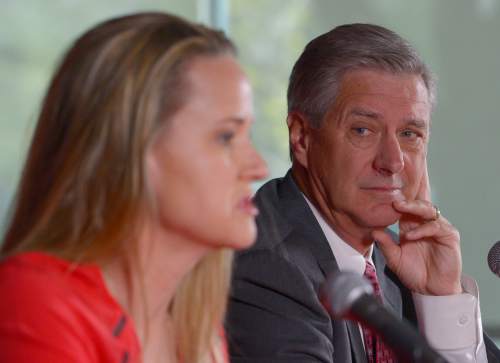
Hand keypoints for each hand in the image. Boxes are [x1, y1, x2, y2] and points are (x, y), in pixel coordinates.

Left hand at [372, 165, 462, 295]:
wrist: (431, 291)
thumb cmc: (414, 273)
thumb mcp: (394, 258)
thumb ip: (385, 244)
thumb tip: (372, 231)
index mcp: (411, 226)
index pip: (405, 208)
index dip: (396, 202)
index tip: (383, 198)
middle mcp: (425, 224)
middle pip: (418, 204)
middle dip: (406, 200)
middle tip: (393, 200)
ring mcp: (439, 229)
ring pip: (429, 210)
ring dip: (414, 208)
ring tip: (399, 208)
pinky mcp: (449, 237)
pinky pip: (436, 227)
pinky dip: (422, 229)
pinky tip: (410, 235)